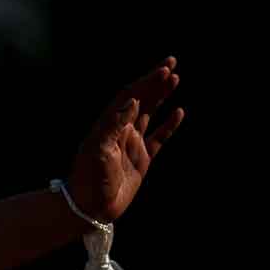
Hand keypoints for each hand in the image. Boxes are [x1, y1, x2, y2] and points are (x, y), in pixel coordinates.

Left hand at [66, 56, 184, 222]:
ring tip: (175, 78)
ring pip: (151, 113)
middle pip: (141, 99)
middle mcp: (121, 130)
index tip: (162, 69)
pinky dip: (169, 125)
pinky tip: (179, 112)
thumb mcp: (98, 150)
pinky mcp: (142, 160)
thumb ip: (113, 125)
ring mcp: (132, 144)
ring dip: (162, 96)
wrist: (90, 207)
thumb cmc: (89, 179)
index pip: (130, 96)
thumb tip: (132, 101)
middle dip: (155, 81)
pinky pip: (158, 138)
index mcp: (109, 125)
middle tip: (171, 62)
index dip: (146, 82)